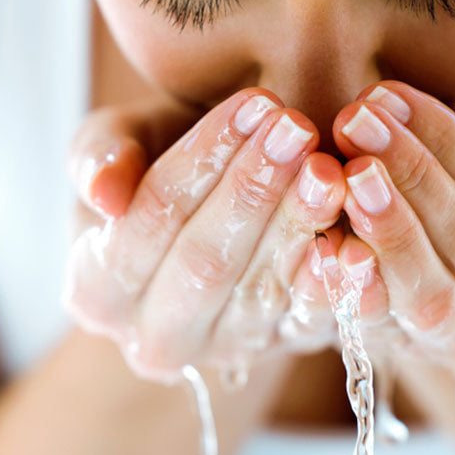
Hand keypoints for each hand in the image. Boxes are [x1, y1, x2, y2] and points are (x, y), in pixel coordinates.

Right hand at [61, 89, 348, 381]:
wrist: (215, 211)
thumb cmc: (158, 163)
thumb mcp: (118, 143)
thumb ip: (99, 155)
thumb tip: (104, 195)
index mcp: (96, 292)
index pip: (150, 220)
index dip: (200, 161)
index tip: (250, 104)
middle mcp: (156, 339)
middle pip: (206, 262)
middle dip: (253, 190)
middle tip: (296, 129)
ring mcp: (225, 350)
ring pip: (263, 290)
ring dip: (300, 224)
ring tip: (330, 167)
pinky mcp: (286, 348)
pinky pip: (314, 320)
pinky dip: (338, 282)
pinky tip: (357, 239)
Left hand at [327, 81, 454, 365]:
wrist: (434, 248)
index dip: (452, 144)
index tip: (390, 96)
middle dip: (411, 175)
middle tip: (355, 122)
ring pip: (431, 296)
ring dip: (386, 231)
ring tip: (345, 175)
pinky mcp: (406, 357)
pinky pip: (379, 329)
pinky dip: (352, 286)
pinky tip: (325, 243)